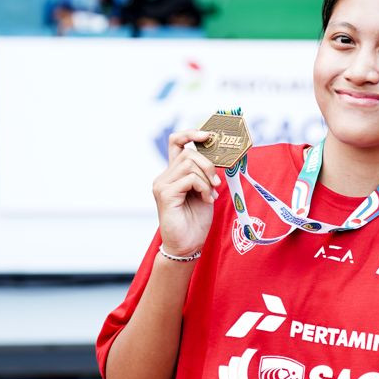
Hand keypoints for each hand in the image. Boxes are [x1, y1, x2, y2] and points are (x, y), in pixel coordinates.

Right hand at [153, 129, 222, 256]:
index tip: (208, 135)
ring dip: (206, 178)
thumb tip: (215, 158)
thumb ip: (204, 174)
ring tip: (210, 194)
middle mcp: (164, 177)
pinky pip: (189, 179)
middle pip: (188, 153)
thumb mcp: (204, 191)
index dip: (190, 134)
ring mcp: (162, 185)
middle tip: (216, 184)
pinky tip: (206, 199)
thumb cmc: (195, 221)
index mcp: (173, 174)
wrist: (187, 245)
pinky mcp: (165, 194)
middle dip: (207, 165)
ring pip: (189, 164)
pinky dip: (203, 187)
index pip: (176, 142)